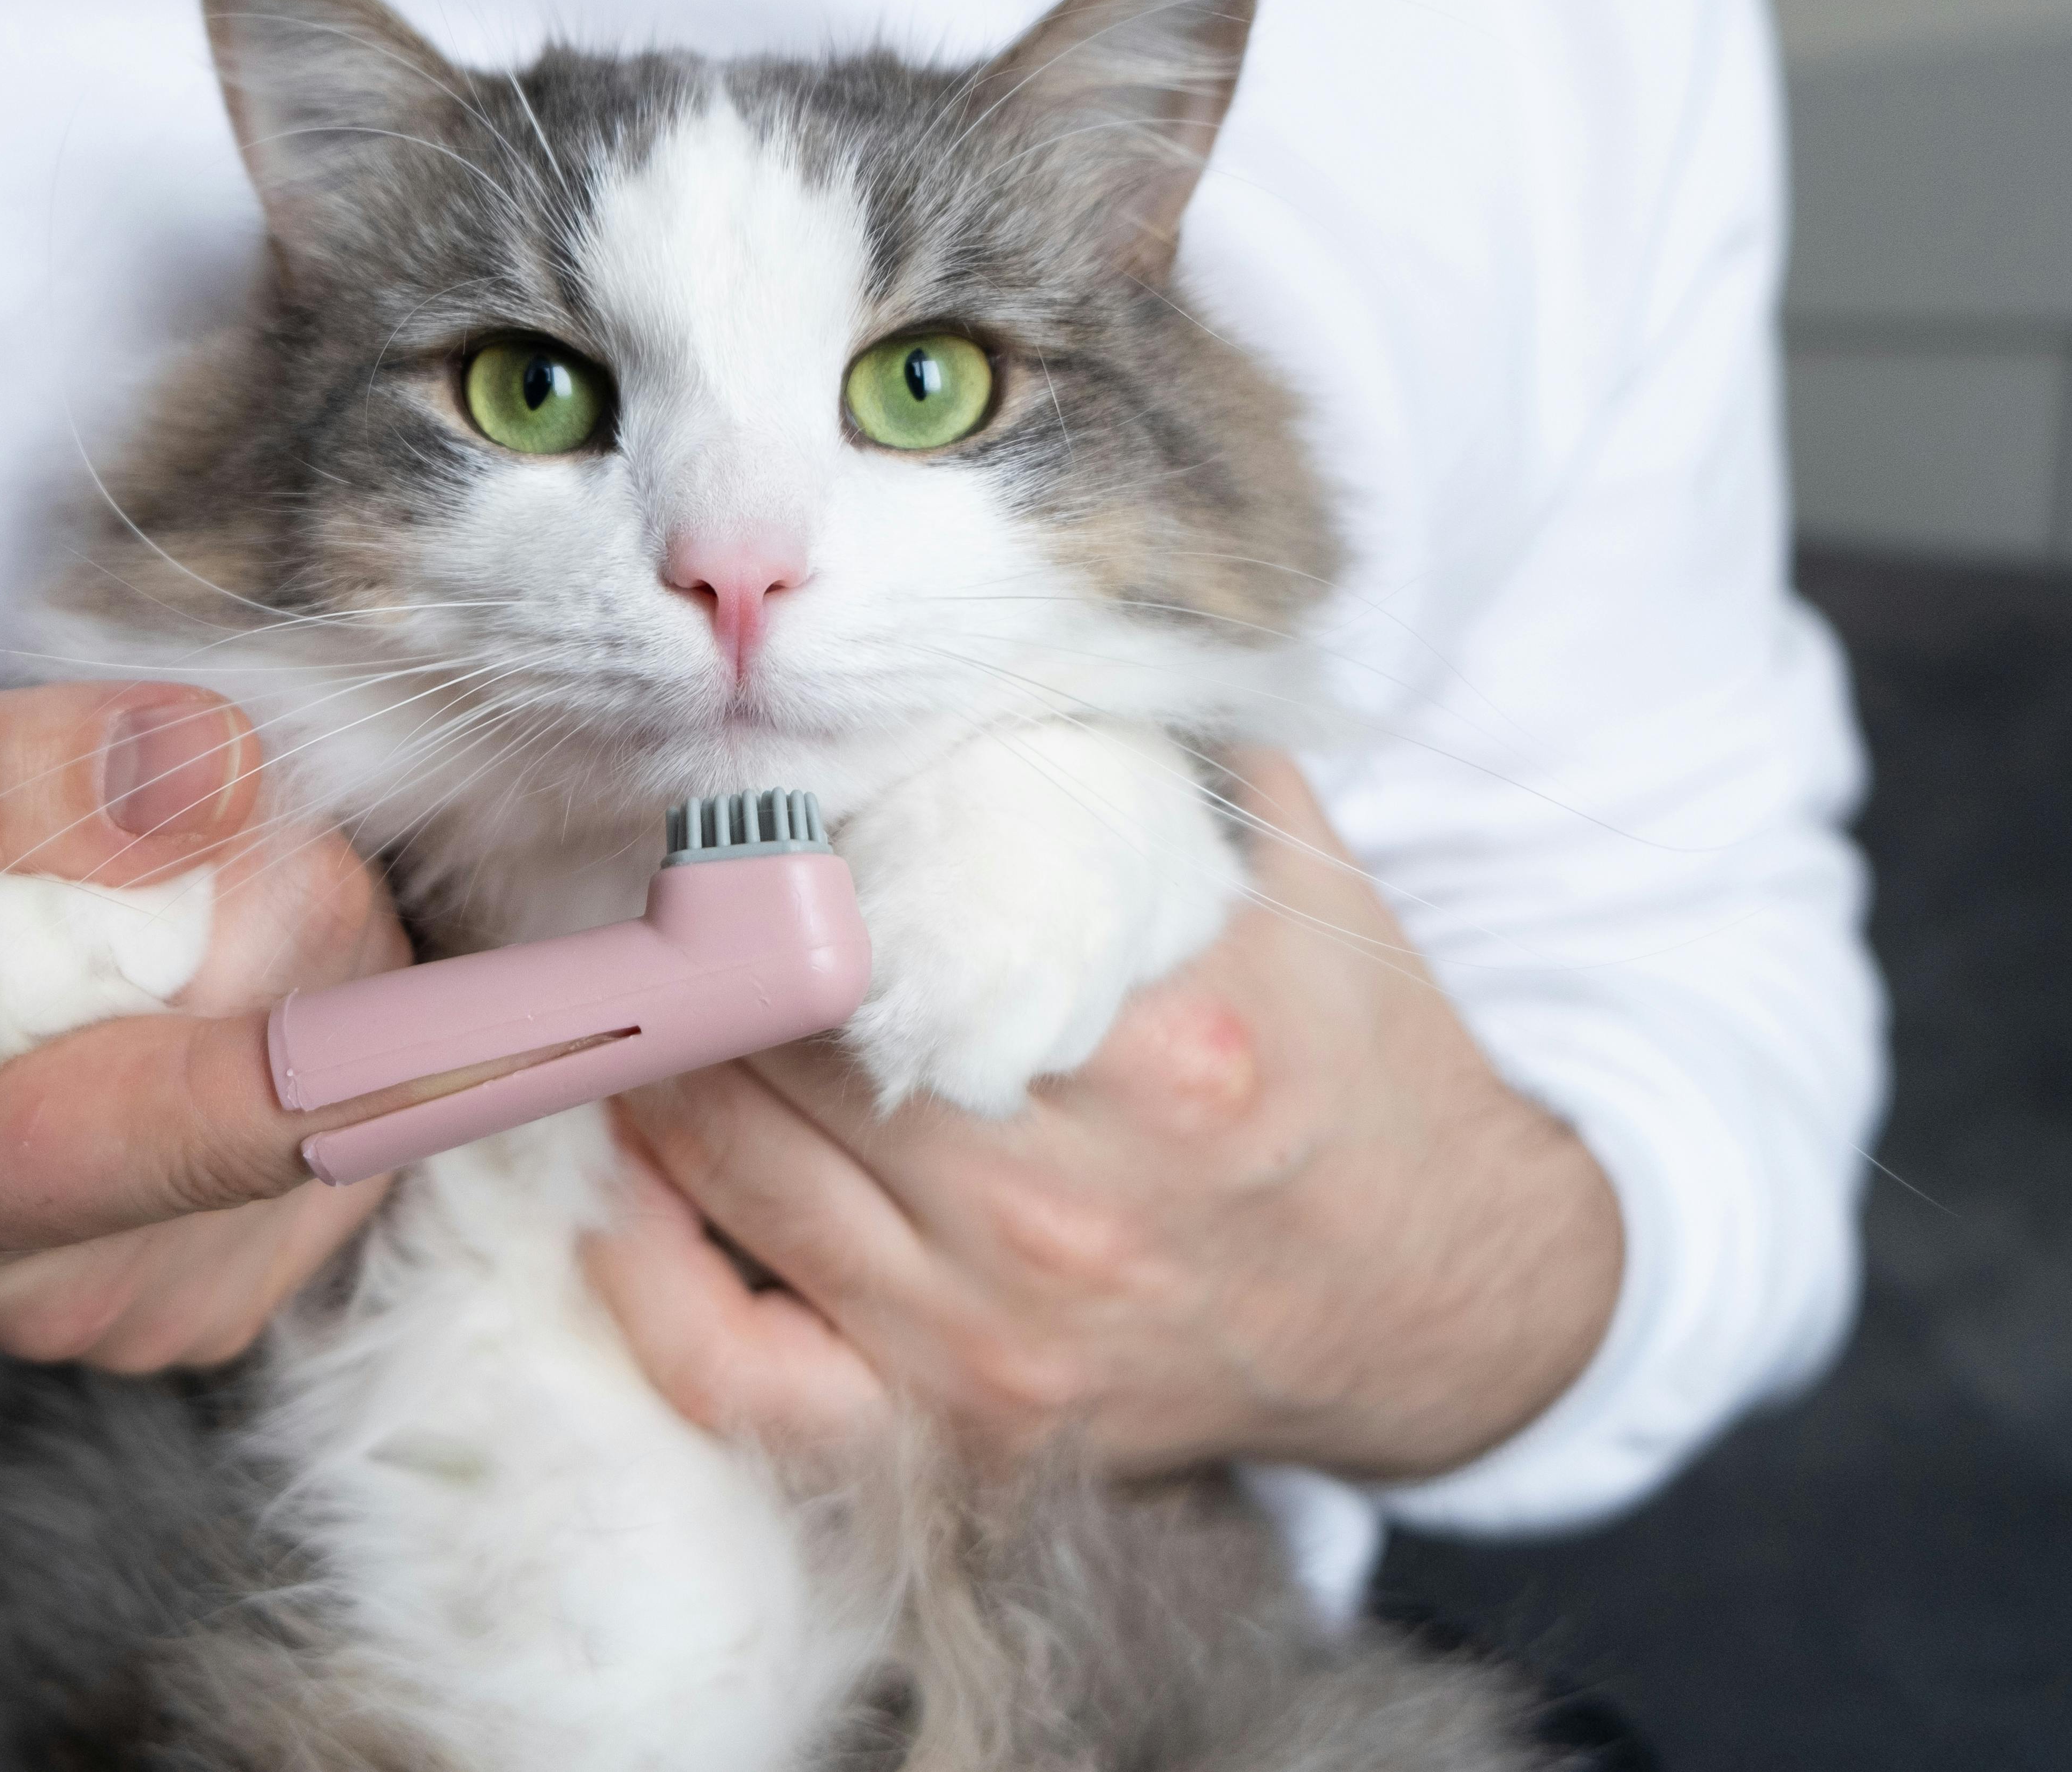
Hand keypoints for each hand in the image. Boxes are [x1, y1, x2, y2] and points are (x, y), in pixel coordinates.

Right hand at [0, 679, 418, 1370]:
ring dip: (292, 949)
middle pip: (303, 1075)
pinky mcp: (221, 1290)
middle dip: (274, 902)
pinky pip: (351, 1122)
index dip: (397, 1056)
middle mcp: (39, 1290)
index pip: (202, 1127)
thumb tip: (213, 771)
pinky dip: (303, 1015)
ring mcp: (141, 1312)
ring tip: (127, 912)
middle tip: (127, 835)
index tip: (582, 1006)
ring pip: (349, 1091)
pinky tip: (175, 987)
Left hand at [584, 751, 1622, 1480]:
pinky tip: (628, 1187)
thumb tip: (980, 645)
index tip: (728, 805)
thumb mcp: (1288, 879)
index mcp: (1156, 1043)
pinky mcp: (963, 1426)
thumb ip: (1143, 754)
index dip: (769, 848)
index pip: (872, 916)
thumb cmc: (1349, 1068)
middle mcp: (1064, 1202)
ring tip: (645, 991)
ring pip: (730, 1168)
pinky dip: (652, 1278)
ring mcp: (1000, 1333)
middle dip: (702, 945)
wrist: (1443, 1299)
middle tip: (658, 885)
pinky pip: (738, 1372)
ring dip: (658, 1064)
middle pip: (781, 1035)